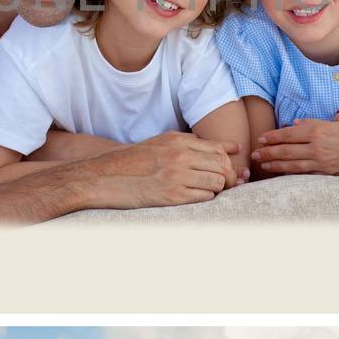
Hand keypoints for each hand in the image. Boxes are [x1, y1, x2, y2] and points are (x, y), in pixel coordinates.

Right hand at [93, 132, 241, 207]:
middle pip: (222, 166)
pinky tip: (195, 196)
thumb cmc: (138, 160)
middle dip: (229, 176)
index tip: (231, 168)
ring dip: (217, 188)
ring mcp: (177, 176)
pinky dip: (205, 197)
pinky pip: (204, 197)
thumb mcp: (164, 142)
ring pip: (217, 183)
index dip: (229, 161)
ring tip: (207, 189)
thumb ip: (193, 143)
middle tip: (225, 183)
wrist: (108, 176)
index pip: (218, 149)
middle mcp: (180, 156)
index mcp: (179, 141)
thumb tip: (229, 148)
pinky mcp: (172, 196)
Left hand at [251, 112, 338, 175]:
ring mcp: (323, 162)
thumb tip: (302, 122)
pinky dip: (292, 175)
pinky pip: (307, 174)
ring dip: (275, 165)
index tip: (262, 138)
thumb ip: (324, 120)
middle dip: (268, 152)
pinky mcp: (330, 174)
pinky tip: (284, 175)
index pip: (290, 133)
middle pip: (286, 150)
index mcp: (321, 129)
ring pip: (293, 165)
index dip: (274, 136)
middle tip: (254, 154)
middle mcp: (318, 146)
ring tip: (262, 166)